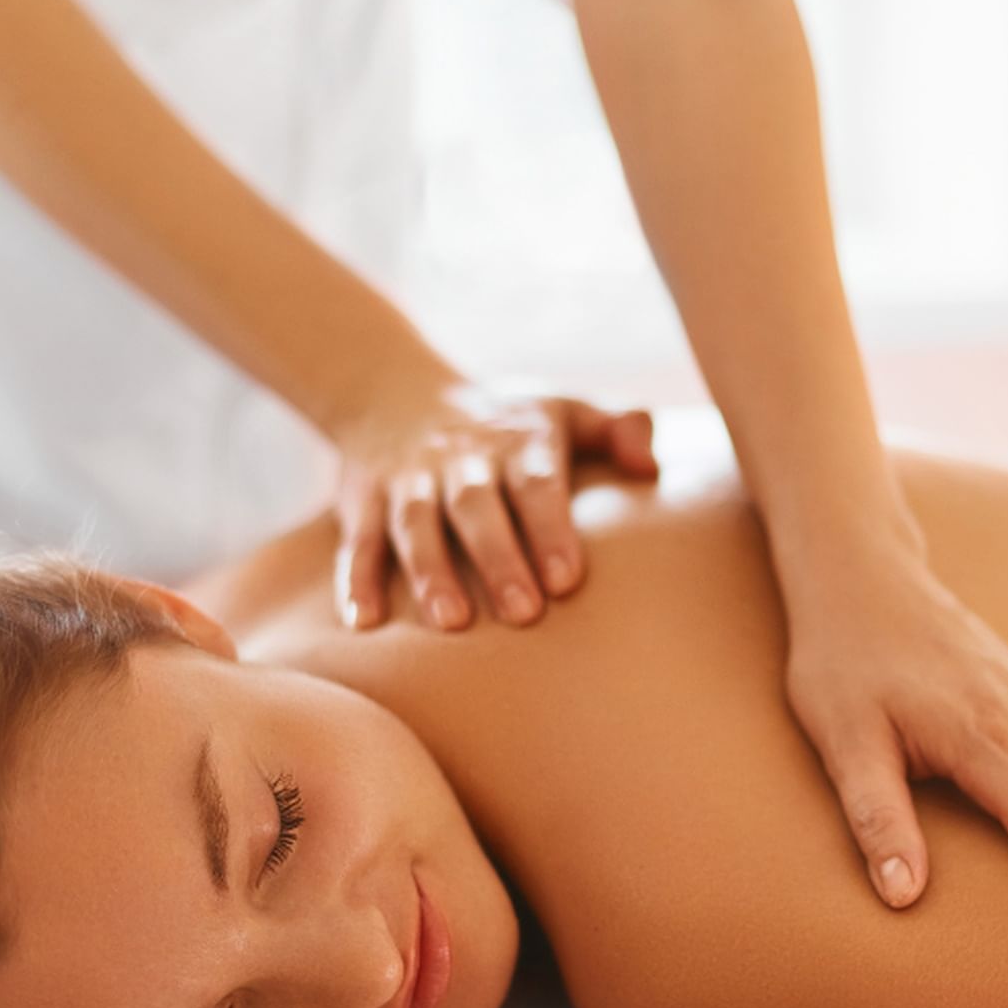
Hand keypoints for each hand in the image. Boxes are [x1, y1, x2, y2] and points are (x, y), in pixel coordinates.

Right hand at [329, 381, 657, 629]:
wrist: (391, 385)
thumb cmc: (503, 421)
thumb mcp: (562, 409)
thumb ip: (615, 431)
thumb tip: (651, 466)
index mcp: (517, 442)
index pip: (537, 484)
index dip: (551, 529)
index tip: (569, 579)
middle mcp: (460, 460)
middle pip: (477, 508)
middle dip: (499, 559)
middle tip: (525, 615)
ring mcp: (407, 480)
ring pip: (416, 525)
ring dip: (431, 572)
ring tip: (452, 623)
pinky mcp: (362, 501)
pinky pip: (357, 540)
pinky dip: (356, 579)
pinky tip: (365, 622)